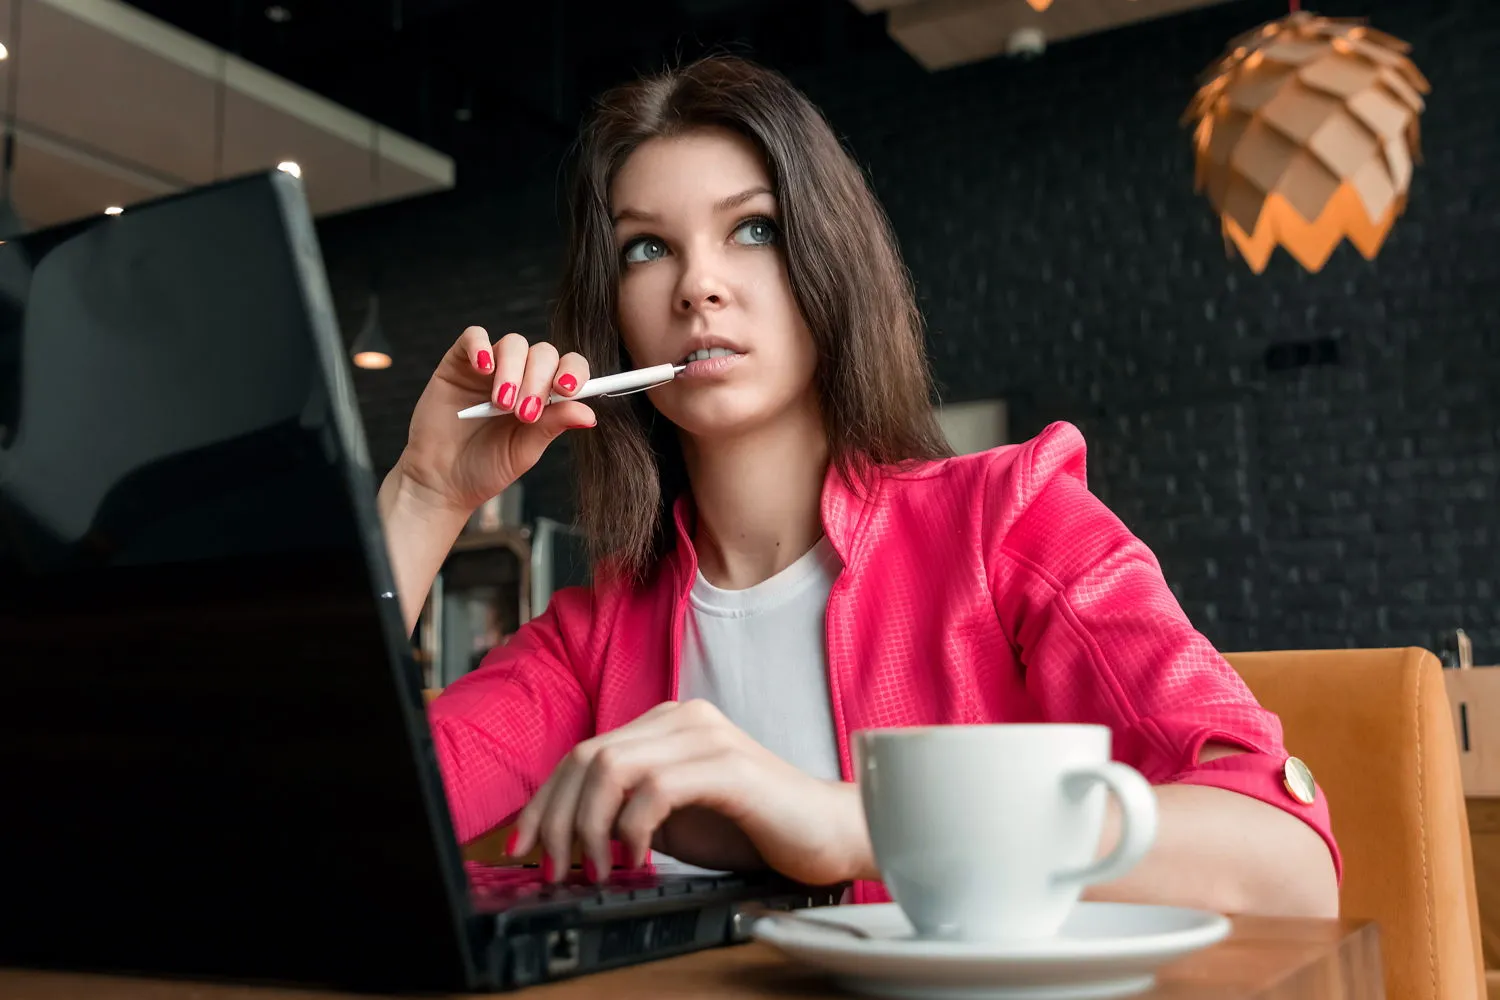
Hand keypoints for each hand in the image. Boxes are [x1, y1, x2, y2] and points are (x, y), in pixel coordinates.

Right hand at [389, 327, 595, 517]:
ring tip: (501, 404)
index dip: (574, 372)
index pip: (569, 368)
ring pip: (512, 343)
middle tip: (524, 413)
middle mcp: (520, 376)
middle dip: (538, 380)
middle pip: (543, 353)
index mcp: (543, 396)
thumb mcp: (524, 450)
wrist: (441, 481)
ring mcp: (489, 368)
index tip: (568, 390)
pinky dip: (480, 346)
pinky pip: (473, 336)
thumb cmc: (485, 467)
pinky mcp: (458, 363)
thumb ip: (553, 425)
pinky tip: (483, 369)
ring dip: (512, 371)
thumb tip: (589, 413)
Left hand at [509, 700, 870, 887]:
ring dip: (587, 825)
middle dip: (555, 817)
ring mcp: (705, 737)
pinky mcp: (727, 766)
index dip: (544, 800)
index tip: (522, 844)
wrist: (831, 835)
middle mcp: (682, 718)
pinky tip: (639, 859)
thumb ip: (627, 812)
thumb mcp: (675, 819)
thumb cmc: (756, 828)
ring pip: (610, 766)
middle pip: (587, 755)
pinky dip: (632, 829)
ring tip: (595, 869)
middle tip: (552, 868)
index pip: (583, 752)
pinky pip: (653, 788)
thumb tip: (566, 836)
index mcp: (667, 724)